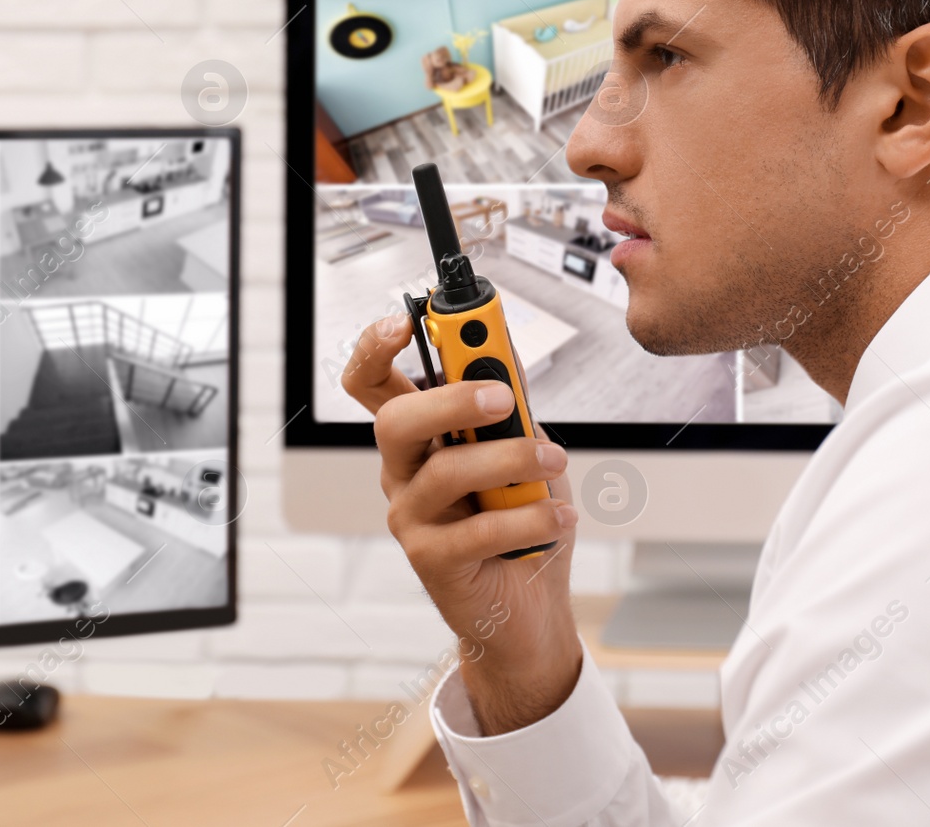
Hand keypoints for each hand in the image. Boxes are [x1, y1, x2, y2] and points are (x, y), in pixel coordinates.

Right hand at [344, 312, 582, 734]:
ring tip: (553, 462)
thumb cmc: (523, 524)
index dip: (376, 346)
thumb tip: (503, 349)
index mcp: (419, 435)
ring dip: (511, 459)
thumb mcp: (524, 449)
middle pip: (394, 420)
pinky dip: (530, 518)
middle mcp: (402, 472)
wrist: (531, 608)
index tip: (407, 320)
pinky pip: (477, 528)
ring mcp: (410, 516)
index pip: (371, 381)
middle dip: (450, 399)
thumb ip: (509, 405)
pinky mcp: (430, 560)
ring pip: (445, 472)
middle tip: (501, 399)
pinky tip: (558, 516)